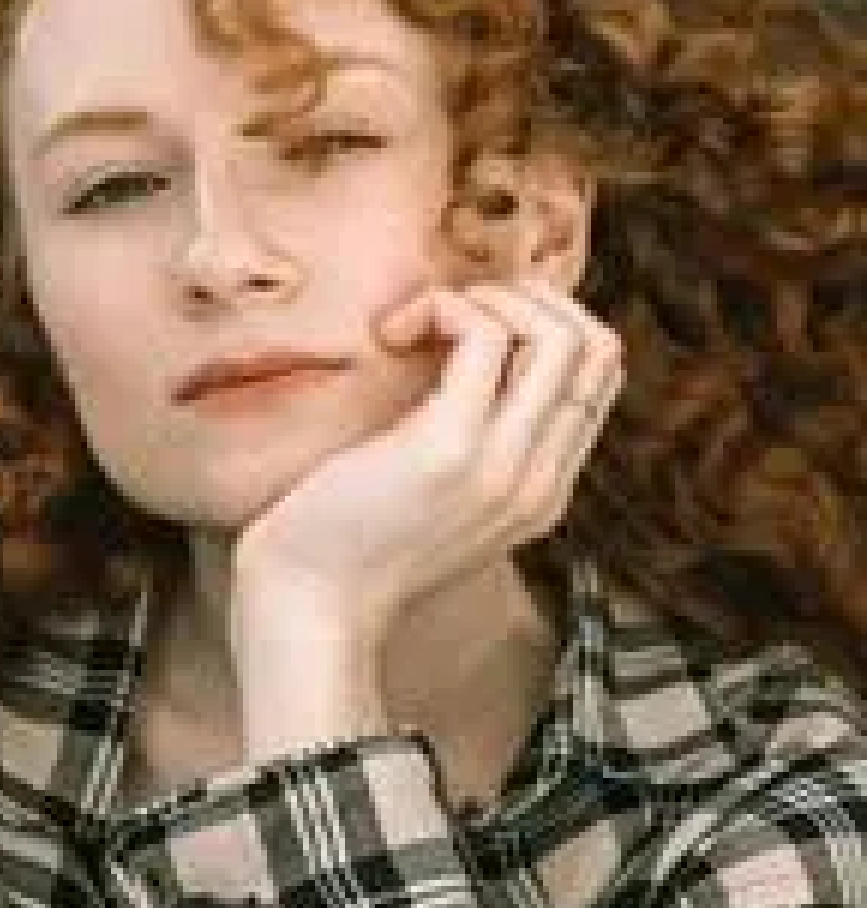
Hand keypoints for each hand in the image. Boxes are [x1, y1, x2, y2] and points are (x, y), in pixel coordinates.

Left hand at [231, 277, 624, 658]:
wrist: (308, 609)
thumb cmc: (348, 544)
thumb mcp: (433, 498)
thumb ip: (471, 445)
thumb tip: (464, 358)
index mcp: (542, 491)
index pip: (598, 378)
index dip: (545, 324)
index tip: (469, 327)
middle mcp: (540, 479)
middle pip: (599, 348)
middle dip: (530, 298)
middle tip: (452, 313)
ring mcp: (504, 465)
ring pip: (561, 335)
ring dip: (491, 298)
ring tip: (425, 322)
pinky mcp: (451, 448)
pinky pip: (486, 335)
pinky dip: (446, 307)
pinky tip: (396, 332)